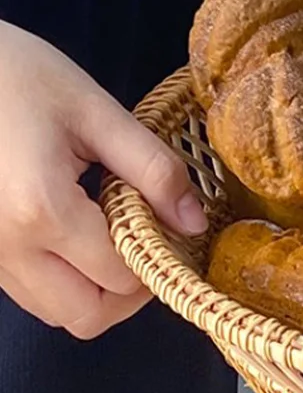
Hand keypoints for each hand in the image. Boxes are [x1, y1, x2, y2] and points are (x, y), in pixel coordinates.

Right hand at [0, 20, 207, 337]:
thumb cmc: (18, 75)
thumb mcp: (98, 113)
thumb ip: (154, 170)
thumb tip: (194, 223)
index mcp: (42, 210)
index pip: (121, 277)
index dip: (158, 260)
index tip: (173, 227)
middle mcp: (6, 246)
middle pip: (85, 316)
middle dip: (129, 294)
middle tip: (150, 245)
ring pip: (55, 313)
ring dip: (96, 292)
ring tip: (115, 236)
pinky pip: (30, 292)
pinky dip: (64, 281)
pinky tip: (80, 234)